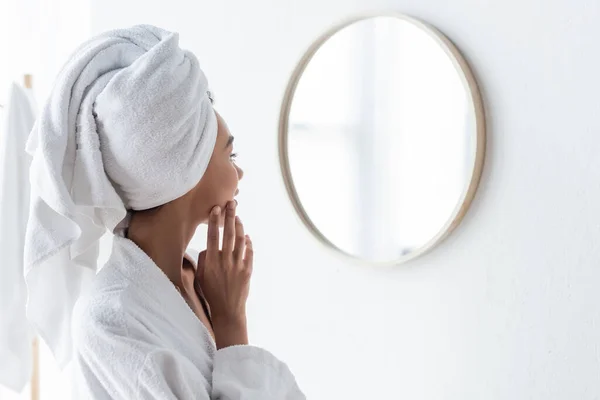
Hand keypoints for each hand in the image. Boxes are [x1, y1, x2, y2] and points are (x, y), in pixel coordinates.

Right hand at [196, 201, 252, 348]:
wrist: (227, 310)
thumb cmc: (211, 293)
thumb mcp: (200, 277)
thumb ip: (203, 260)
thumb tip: (209, 247)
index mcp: (211, 261)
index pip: (212, 236)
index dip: (214, 221)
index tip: (216, 208)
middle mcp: (225, 261)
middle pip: (228, 233)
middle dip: (229, 216)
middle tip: (231, 203)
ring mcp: (237, 265)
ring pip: (240, 240)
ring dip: (239, 227)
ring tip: (237, 217)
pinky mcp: (247, 270)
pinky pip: (249, 252)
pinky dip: (249, 243)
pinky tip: (247, 237)